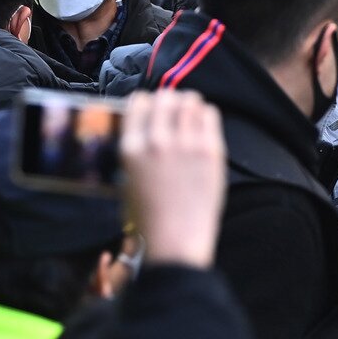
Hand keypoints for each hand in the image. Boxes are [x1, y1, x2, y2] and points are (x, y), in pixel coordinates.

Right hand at [121, 91, 227, 268]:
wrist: (175, 241)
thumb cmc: (149, 218)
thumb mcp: (126, 180)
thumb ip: (135, 150)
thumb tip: (142, 129)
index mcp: (132, 148)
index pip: (139, 102)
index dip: (146, 102)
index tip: (151, 107)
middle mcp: (158, 141)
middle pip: (165, 97)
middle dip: (169, 101)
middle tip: (173, 110)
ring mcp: (186, 144)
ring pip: (190, 101)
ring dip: (189, 105)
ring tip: (189, 115)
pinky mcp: (211, 150)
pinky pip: (210, 114)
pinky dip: (205, 115)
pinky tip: (203, 125)